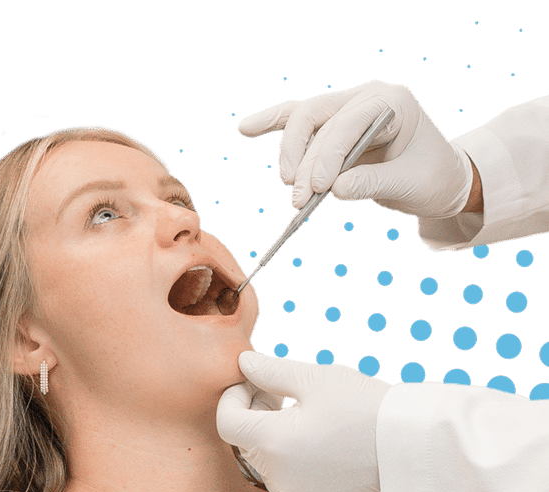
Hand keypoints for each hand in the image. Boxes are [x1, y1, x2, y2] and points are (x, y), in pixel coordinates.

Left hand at [216, 352, 390, 491]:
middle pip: (248, 444)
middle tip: (282, 396)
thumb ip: (272, 371)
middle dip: (256, 416)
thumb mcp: (319, 379)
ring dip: (279, 443)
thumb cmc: (369, 409)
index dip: (234, 398)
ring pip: (272, 467)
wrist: (419, 453)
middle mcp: (278, 478)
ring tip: (312, 422)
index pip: (227, 422)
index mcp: (271, 443)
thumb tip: (244, 363)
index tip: (254, 383)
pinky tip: (330, 449)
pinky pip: (298, 487)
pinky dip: (303, 468)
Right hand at [237, 79, 473, 218]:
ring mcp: (347, 107)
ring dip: (290, 152)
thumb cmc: (431, 178)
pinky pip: (297, 120)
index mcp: (393, 102)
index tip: (316, 188)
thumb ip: (373, 184)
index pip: (349, 121)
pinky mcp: (332, 124)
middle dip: (304, 159)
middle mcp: (367, 98)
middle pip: (318, 117)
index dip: (328, 154)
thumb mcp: (410, 184)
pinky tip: (246, 129)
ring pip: (304, 119)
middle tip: (298, 198)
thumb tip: (335, 191)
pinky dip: (273, 124)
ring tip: (287, 183)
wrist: (439, 179)